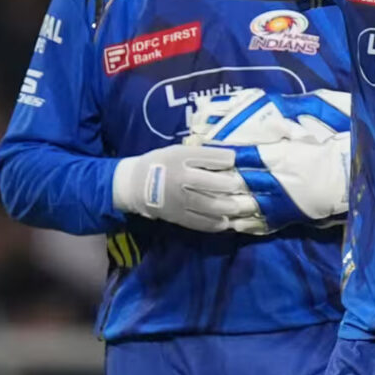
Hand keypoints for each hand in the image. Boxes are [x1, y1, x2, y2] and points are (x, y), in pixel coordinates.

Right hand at [115, 144, 259, 231]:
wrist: (134, 185)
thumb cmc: (160, 164)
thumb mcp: (177, 152)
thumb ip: (200, 155)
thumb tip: (230, 161)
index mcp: (179, 158)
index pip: (208, 157)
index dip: (225, 159)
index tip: (233, 161)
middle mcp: (179, 178)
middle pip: (210, 183)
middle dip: (230, 185)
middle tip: (240, 186)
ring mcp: (178, 199)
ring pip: (208, 205)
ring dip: (226, 207)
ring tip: (237, 206)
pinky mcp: (177, 216)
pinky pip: (199, 222)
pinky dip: (214, 223)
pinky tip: (224, 222)